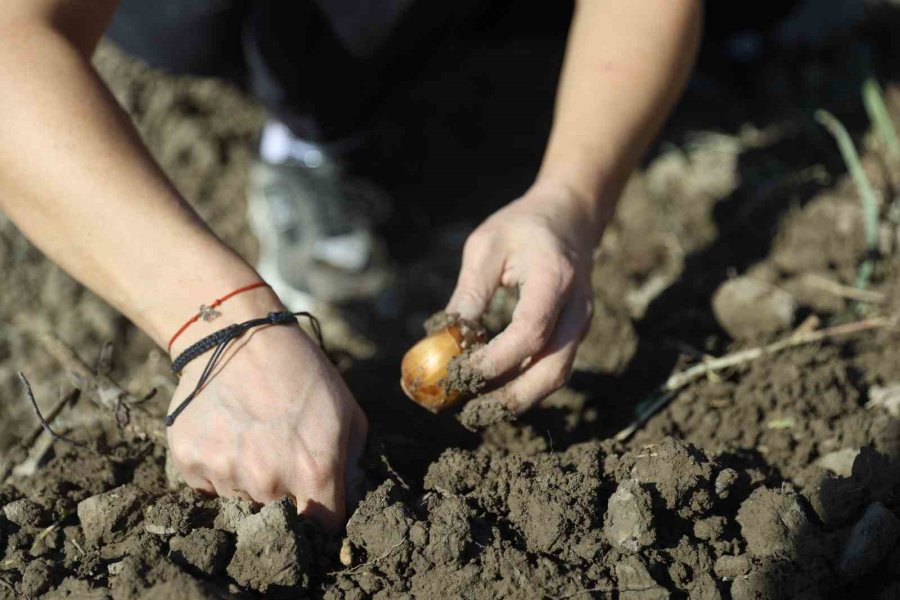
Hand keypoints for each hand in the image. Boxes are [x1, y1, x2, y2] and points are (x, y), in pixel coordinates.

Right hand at [166, 315, 366, 531]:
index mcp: (314, 472)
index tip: (317, 497)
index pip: (323, 526)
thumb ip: (352, 464)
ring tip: (252, 434)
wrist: (239, 336)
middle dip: (284, 494)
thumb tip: (346, 499)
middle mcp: (268, 482)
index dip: (323, 512)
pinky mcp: (188, 462)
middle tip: (281, 451)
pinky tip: (227, 431)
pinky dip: (217, 467)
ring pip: (241, 501)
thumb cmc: (301, 371)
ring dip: (248, 479)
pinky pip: (207, 486)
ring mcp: (224, 473)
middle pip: (279, 517)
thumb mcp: (347, 412)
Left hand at [446, 181, 601, 412]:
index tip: (459, 372)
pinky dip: (524, 384)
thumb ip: (469, 293)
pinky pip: (553, 368)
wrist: (570, 216)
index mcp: (553, 278)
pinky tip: (491, 389)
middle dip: (511, 397)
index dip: (495, 360)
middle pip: (553, 369)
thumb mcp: (486, 247)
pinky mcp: (574, 333)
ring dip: (517, 398)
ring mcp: (581, 323)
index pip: (529, 332)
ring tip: (475, 408)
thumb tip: (443, 341)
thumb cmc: (522, 227)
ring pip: (556, 376)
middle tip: (469, 411)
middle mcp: (576, 308)